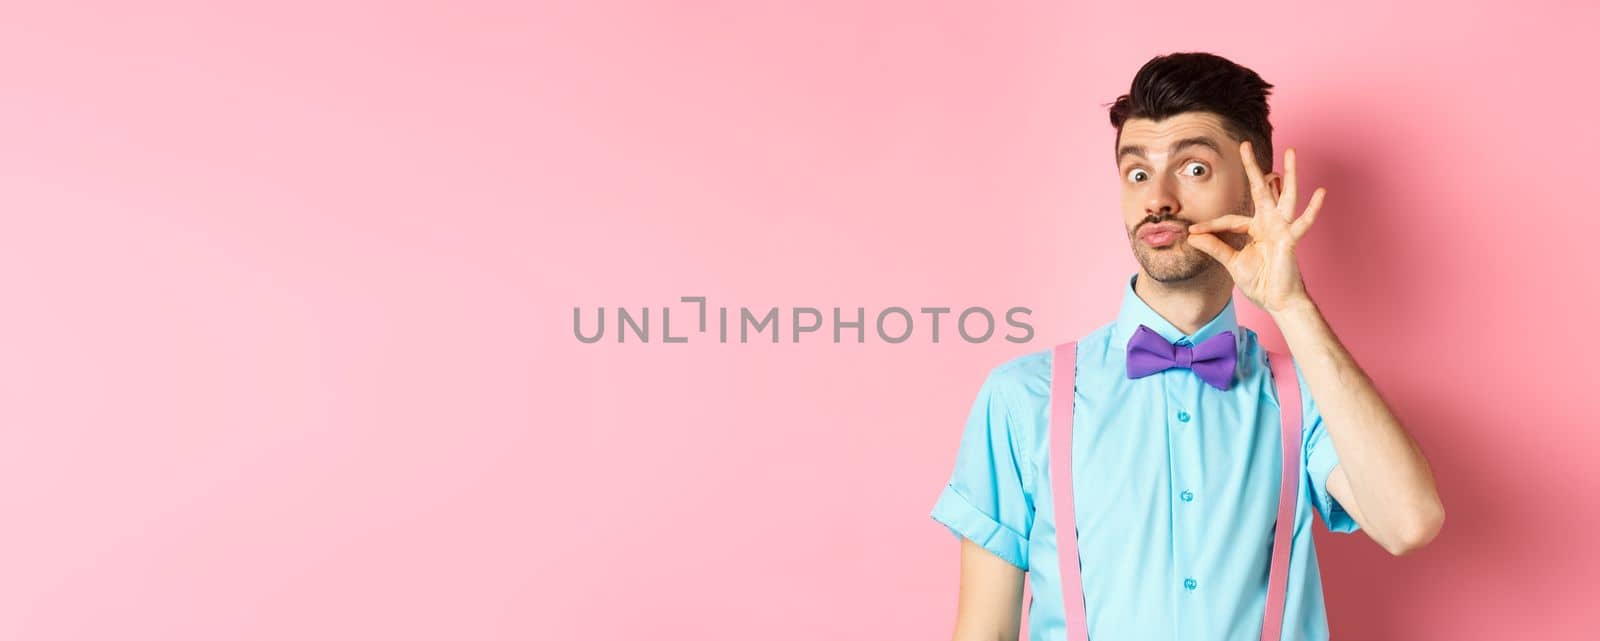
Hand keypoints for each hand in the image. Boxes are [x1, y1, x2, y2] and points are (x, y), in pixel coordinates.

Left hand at [1185, 140, 1325, 314]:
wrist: (1276, 301)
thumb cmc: (1259, 282)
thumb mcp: (1231, 263)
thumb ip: (1215, 247)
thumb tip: (1192, 236)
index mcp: (1255, 228)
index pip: (1229, 219)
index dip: (1210, 226)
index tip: (1192, 230)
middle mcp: (1269, 223)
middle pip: (1260, 190)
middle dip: (1252, 168)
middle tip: (1244, 145)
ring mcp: (1282, 229)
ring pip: (1286, 196)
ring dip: (1289, 173)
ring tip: (1291, 151)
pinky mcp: (1291, 240)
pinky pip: (1303, 222)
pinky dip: (1313, 209)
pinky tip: (1320, 191)